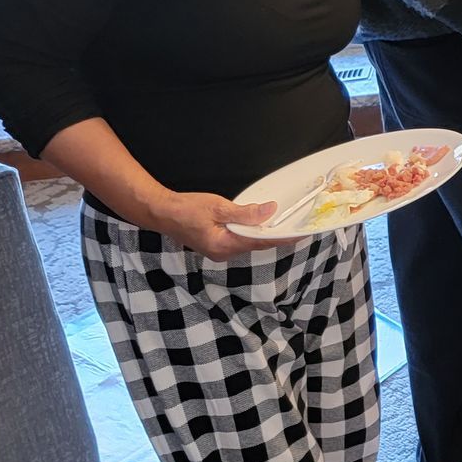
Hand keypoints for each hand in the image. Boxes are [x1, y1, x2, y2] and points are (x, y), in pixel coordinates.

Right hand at [146, 192, 301, 259]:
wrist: (161, 212)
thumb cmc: (185, 209)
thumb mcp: (218, 208)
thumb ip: (245, 213)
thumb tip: (270, 211)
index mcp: (224, 246)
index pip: (260, 243)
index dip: (282, 238)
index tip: (300, 234)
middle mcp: (223, 253)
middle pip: (256, 244)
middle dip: (276, 236)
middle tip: (297, 227)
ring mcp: (219, 251)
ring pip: (248, 243)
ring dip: (264, 234)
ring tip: (284, 225)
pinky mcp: (215, 245)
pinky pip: (239, 240)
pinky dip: (251, 232)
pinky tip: (259, 224)